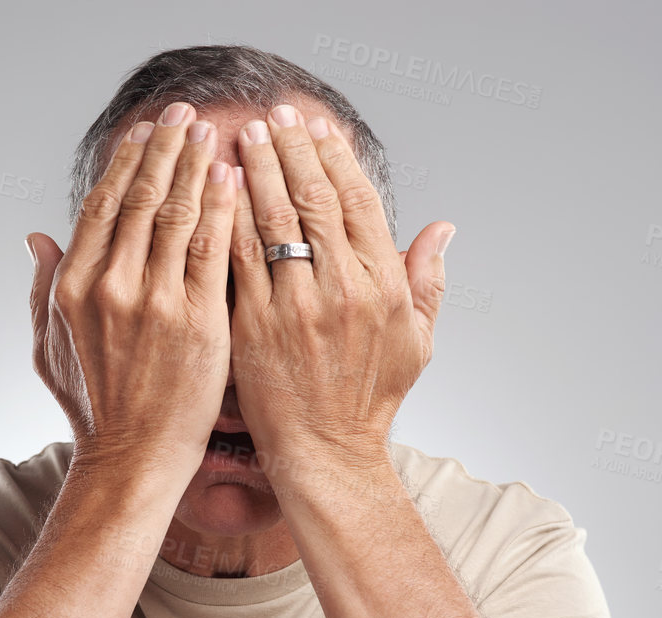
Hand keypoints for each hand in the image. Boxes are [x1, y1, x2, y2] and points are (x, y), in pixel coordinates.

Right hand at [26, 102, 236, 483]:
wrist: (133, 459)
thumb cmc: (95, 409)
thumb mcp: (48, 347)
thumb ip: (41, 286)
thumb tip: (35, 235)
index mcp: (72, 287)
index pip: (101, 205)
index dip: (126, 163)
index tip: (146, 132)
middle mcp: (110, 288)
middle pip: (141, 198)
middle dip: (166, 148)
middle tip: (184, 113)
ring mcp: (155, 304)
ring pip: (178, 215)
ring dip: (197, 166)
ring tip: (212, 133)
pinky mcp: (199, 323)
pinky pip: (213, 251)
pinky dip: (222, 210)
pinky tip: (233, 180)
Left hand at [228, 103, 454, 472]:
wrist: (326, 455)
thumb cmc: (370, 402)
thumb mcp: (417, 343)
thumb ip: (428, 282)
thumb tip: (443, 230)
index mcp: (384, 287)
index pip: (359, 203)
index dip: (337, 160)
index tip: (319, 131)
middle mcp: (344, 290)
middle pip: (315, 199)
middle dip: (292, 150)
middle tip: (274, 117)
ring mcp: (296, 306)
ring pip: (274, 219)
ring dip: (258, 170)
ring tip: (243, 137)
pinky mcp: (254, 325)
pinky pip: (238, 257)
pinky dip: (228, 217)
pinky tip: (218, 188)